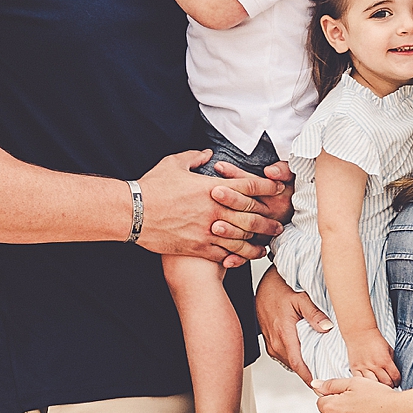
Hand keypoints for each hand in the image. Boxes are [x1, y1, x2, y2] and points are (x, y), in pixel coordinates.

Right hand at [136, 151, 280, 263]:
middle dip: (268, 220)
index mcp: (212, 188)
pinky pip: (224, 254)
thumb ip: (194, 158)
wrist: (133, 213)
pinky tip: (244, 258)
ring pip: (241, 239)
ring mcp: (207, 231)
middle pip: (252, 216)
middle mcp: (214, 210)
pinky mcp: (197, 247)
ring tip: (266, 245)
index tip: (278, 188)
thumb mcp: (173, 164)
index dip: (268, 187)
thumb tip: (207, 154)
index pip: (249, 186)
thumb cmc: (152, 187)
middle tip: (279, 223)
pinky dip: (237, 257)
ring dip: (257, 242)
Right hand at [255, 264, 330, 384]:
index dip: (310, 377)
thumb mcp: (301, 297)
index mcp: (284, 334)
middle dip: (311, 373)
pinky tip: (307, 354)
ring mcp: (271, 343)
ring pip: (290, 361)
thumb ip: (314, 314)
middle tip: (329, 376)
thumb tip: (327, 327)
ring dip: (303, 366)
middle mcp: (275, 342)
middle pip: (295, 366)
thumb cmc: (280, 288)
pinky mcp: (270, 341)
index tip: (323, 385)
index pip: (298, 365)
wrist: (264, 284)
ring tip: (321, 367)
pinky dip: (296, 358)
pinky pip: (284, 355)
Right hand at [344, 329, 399, 386]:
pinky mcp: (355, 369)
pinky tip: (368, 383)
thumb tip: (394, 374)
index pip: (395, 377)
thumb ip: (392, 362)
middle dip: (389, 385)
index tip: (396, 381)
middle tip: (389, 384)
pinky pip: (360, 382)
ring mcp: (364, 368)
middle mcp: (375, 366)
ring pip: (373, 385)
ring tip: (379, 385)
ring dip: (378, 386)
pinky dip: (365, 384)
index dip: (397, 381)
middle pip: (386, 383)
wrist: (360, 333)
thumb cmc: (374, 340)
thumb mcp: (389, 349)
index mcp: (385, 361)